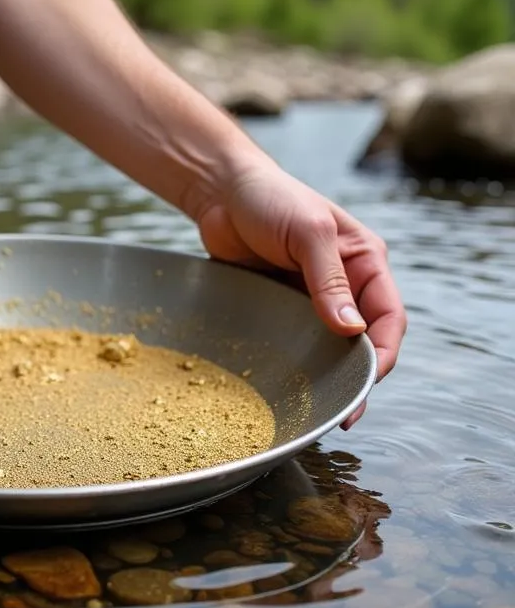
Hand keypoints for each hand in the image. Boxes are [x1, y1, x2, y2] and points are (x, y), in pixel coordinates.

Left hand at [195, 157, 406, 428]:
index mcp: (365, 262)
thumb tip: (352, 329)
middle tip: (344, 415)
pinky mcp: (280, 305)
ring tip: (321, 410)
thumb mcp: (307, 233)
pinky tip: (290, 386)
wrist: (219, 192)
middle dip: (358, 377)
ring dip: (328, 376)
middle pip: (363, 340)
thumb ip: (328, 280)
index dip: (383, 354)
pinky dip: (298, 364)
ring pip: (330, 346)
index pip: (388, 317)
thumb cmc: (269, 199)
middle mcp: (345, 283)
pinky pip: (295, 341)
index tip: (367, 383)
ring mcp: (311, 297)